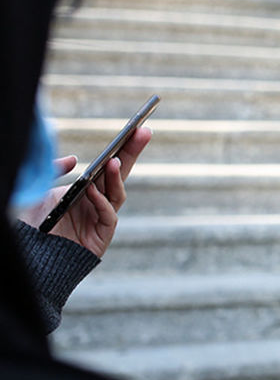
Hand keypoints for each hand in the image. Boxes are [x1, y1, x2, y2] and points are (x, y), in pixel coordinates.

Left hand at [18, 126, 150, 256]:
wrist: (34, 252)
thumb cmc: (38, 222)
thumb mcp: (41, 189)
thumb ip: (54, 170)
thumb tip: (74, 159)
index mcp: (89, 188)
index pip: (111, 164)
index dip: (123, 147)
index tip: (135, 127)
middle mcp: (100, 200)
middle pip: (121, 173)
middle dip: (133, 152)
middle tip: (144, 132)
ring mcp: (103, 217)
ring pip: (117, 193)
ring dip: (116, 177)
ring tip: (114, 161)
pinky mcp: (102, 233)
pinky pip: (107, 214)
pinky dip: (100, 202)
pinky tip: (91, 190)